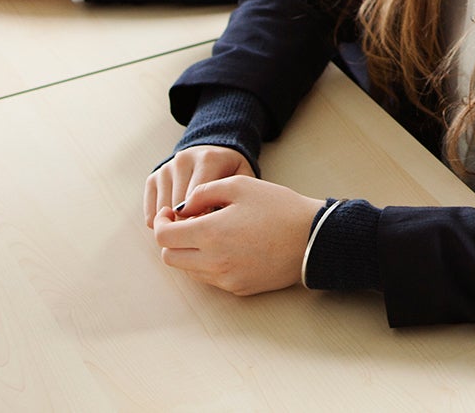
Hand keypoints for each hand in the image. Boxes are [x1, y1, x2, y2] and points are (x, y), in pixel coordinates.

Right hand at [144, 145, 254, 228]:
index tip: (214, 229)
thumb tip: (213, 226)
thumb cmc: (232, 174)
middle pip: (180, 209)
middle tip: (203, 237)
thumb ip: (233, 199)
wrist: (215, 152)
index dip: (205, 221)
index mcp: (208, 159)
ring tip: (193, 231)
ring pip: (163, 213)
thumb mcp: (242, 181)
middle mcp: (183, 160)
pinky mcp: (153, 178)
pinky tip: (179, 225)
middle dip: (190, 227)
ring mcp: (165, 169)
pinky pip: (151, 214)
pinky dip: (163, 225)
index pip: (198, 200)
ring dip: (176, 227)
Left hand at [151, 173, 322, 296]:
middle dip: (170, 239)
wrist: (313, 238)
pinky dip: (207, 263)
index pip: (164, 236)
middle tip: (184, 223)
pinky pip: (209, 278)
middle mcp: (213, 262)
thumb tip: (184, 206)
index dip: (161, 222)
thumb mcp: (240, 185)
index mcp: (210, 234)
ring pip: (188, 270)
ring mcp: (225, 279)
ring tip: (208, 233)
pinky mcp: (238, 288)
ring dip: (188, 252)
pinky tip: (226, 246)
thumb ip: (204, 192)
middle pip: (170, 257)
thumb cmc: (279, 208)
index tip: (170, 213)